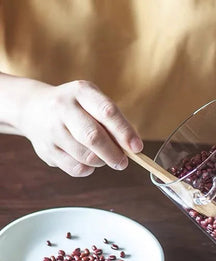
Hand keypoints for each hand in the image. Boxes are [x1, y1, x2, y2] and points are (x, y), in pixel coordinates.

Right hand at [17, 79, 142, 176]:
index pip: (107, 112)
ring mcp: (51, 129)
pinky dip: (88, 169)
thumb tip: (132, 148)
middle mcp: (63, 107)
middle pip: (93, 137)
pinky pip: (75, 168)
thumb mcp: (93, 102)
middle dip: (113, 154)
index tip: (137, 148)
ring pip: (85, 156)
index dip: (125, 132)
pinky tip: (87, 161)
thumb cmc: (76, 108)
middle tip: (123, 163)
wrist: (32, 108)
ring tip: (103, 157)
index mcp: (81, 92)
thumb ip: (113, 122)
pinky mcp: (46, 150)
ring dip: (101, 161)